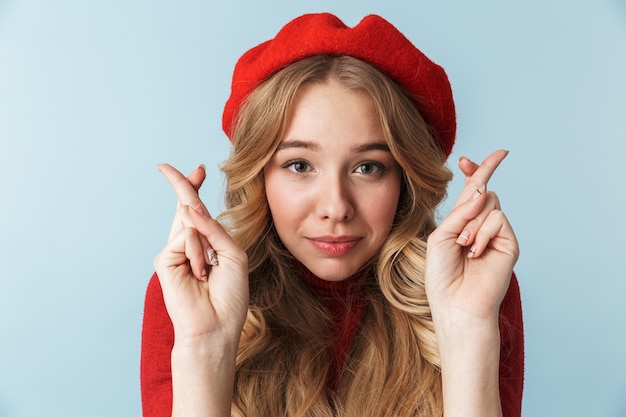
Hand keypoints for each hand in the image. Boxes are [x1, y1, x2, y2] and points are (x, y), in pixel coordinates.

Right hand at [153, 164, 248, 344]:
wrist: (217, 325)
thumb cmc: (229, 295)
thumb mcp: (233, 255)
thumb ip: (214, 229)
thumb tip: (190, 206)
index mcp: (208, 243)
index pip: (200, 212)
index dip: (196, 189)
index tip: (198, 169)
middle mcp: (189, 245)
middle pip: (185, 207)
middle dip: (182, 185)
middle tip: (165, 167)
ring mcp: (175, 252)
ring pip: (190, 223)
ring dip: (206, 245)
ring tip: (209, 271)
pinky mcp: (165, 260)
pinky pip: (185, 238)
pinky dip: (198, 253)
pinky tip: (199, 273)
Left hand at [425, 150, 518, 323]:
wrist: (456, 303)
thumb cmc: (443, 275)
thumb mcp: (441, 237)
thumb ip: (459, 212)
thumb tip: (482, 191)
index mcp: (463, 223)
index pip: (471, 191)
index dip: (473, 172)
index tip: (465, 159)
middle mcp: (481, 225)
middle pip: (483, 190)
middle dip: (474, 190)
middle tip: (460, 230)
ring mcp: (497, 234)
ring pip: (490, 202)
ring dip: (471, 223)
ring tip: (464, 247)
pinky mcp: (509, 243)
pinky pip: (498, 218)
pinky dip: (482, 232)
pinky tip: (475, 252)